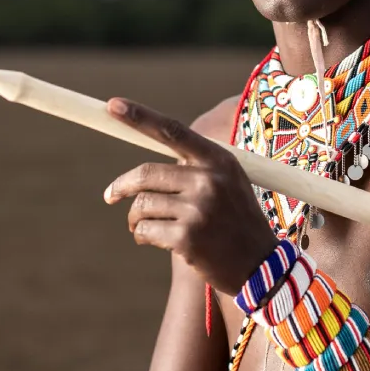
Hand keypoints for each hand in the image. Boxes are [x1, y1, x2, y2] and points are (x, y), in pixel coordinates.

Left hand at [103, 98, 279, 295]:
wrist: (259, 265)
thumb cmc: (236, 220)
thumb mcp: (227, 181)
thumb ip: (196, 166)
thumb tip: (150, 163)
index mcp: (218, 159)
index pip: (173, 130)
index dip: (140, 116)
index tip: (113, 105)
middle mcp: (209, 180)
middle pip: (146, 173)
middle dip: (122, 186)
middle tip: (110, 196)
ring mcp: (198, 209)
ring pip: (142, 204)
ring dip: (135, 217)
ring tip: (144, 226)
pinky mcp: (187, 238)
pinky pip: (145, 230)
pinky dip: (141, 235)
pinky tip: (153, 240)